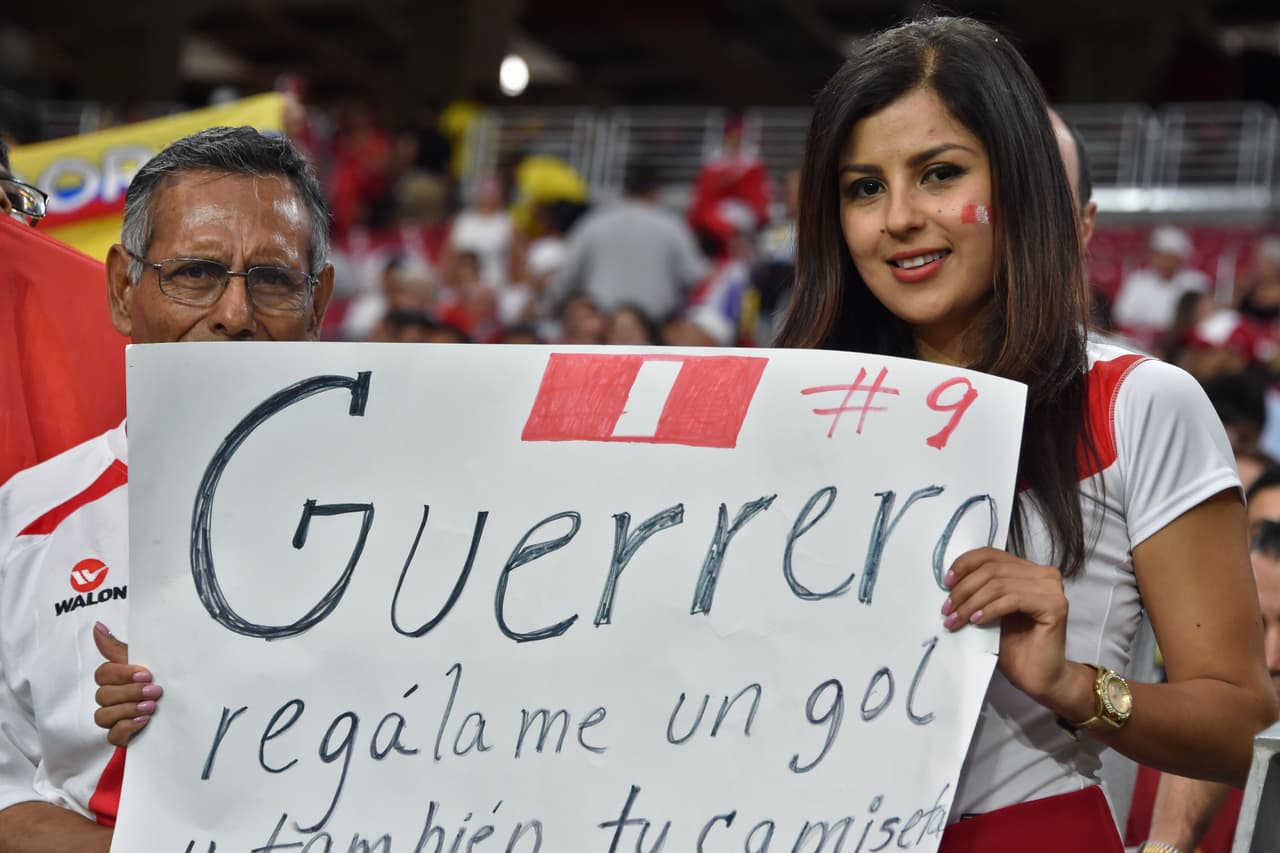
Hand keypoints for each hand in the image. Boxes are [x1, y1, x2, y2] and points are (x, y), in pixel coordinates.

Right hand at [92, 622, 159, 746]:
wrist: (187, 708)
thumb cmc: (162, 679)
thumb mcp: (147, 661)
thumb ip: (119, 648)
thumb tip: (98, 626)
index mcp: (117, 678)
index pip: (103, 674)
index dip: (121, 674)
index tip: (146, 674)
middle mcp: (111, 698)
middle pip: (103, 695)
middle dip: (129, 692)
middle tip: (155, 690)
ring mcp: (114, 718)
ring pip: (103, 716)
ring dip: (128, 709)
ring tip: (151, 707)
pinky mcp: (121, 736)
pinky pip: (112, 735)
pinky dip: (127, 727)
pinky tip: (144, 721)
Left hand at [942, 547, 1091, 718]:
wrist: (1037, 677)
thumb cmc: (1013, 646)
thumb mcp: (989, 610)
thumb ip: (979, 590)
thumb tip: (949, 579)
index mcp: (1027, 570)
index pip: (991, 554)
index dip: (965, 564)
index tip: (945, 583)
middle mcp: (1043, 573)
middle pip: (992, 569)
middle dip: (964, 588)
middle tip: (946, 609)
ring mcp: (1051, 588)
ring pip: (998, 584)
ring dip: (971, 602)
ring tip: (955, 619)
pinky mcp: (1055, 605)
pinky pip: (1012, 599)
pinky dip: (989, 609)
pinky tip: (975, 621)